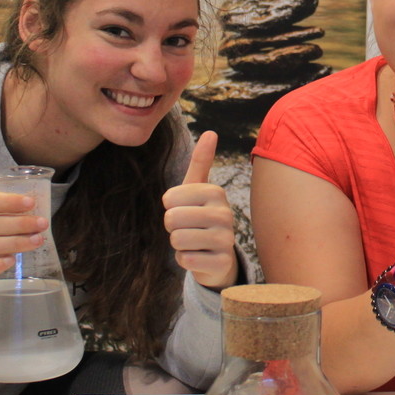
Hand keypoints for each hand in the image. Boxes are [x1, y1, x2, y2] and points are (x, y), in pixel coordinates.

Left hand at [163, 130, 238, 290]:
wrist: (218, 256)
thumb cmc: (201, 218)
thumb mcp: (198, 190)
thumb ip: (201, 162)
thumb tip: (211, 132)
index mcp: (215, 192)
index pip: (169, 198)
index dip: (170, 207)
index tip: (185, 210)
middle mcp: (224, 213)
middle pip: (172, 219)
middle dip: (172, 227)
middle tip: (188, 228)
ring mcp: (226, 239)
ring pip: (177, 239)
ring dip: (179, 244)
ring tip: (194, 242)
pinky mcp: (222, 262)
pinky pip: (185, 259)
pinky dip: (186, 260)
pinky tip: (199, 256)